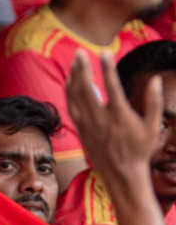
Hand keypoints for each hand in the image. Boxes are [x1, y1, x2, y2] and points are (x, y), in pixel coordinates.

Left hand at [69, 49, 164, 186]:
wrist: (122, 173)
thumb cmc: (140, 149)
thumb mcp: (153, 128)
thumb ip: (154, 102)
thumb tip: (155, 80)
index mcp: (120, 116)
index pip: (112, 86)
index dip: (108, 68)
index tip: (105, 52)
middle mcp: (101, 118)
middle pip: (87, 88)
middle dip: (83, 68)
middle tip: (80, 51)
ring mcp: (88, 123)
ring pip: (76, 96)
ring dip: (74, 76)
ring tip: (75, 61)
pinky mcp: (80, 128)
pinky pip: (71, 105)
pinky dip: (69, 91)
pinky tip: (70, 79)